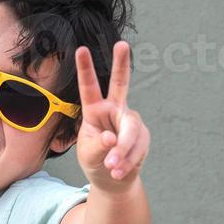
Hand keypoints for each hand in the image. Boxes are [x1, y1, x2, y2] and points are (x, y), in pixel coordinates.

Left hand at [73, 41, 148, 189]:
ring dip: (121, 152)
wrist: (112, 179)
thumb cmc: (96, 162)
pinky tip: (119, 172)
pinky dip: (127, 162)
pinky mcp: (142, 135)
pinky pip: (138, 147)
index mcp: (94, 110)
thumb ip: (99, 146)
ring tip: (112, 168)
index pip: (90, 87)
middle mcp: (114, 109)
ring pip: (130, 130)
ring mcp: (130, 121)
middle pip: (120, 84)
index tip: (81, 49)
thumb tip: (112, 138)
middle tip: (122, 44)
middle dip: (121, 64)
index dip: (86, 69)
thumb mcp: (89, 154)